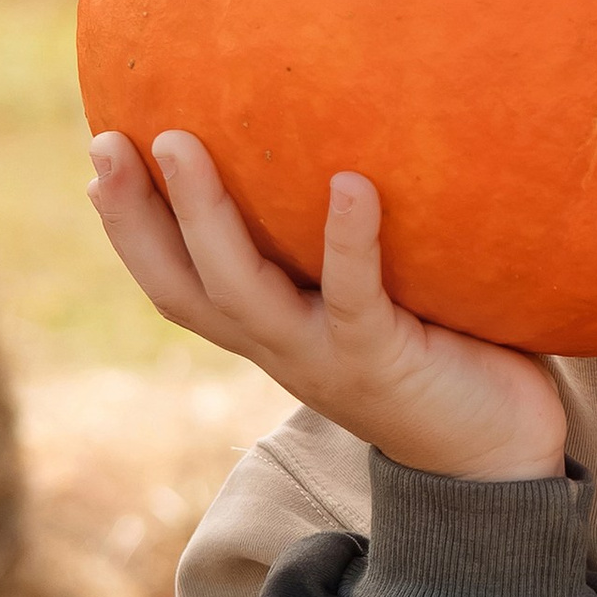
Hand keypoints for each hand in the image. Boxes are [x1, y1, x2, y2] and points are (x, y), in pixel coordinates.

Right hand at [87, 131, 568, 480]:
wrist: (497, 455)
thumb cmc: (439, 358)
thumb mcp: (368, 302)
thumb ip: (337, 248)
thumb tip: (336, 148)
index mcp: (268, 333)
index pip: (177, 282)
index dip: (129, 228)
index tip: (99, 156)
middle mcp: (279, 346)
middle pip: (183, 284)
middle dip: (135, 216)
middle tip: (106, 140)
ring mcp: (324, 355)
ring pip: (241, 288)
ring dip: (205, 215)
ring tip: (180, 143)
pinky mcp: (382, 359)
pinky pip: (355, 295)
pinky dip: (349, 238)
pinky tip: (349, 183)